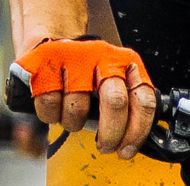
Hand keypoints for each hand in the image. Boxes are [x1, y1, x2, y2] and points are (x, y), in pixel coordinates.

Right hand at [14, 38, 154, 158]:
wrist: (51, 33)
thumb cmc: (84, 67)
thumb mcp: (112, 80)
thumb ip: (125, 104)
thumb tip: (130, 142)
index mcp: (125, 63)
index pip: (143, 100)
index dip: (137, 132)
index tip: (127, 150)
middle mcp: (103, 56)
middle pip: (115, 102)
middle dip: (110, 134)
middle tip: (105, 146)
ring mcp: (74, 57)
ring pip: (78, 108)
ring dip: (73, 124)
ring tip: (71, 116)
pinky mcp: (46, 60)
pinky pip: (50, 104)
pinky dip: (50, 115)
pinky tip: (55, 106)